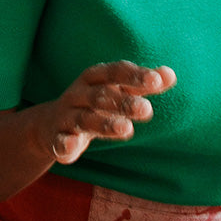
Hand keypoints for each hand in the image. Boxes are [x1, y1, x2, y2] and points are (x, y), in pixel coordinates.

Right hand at [41, 61, 175, 164]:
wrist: (49, 125)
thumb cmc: (93, 104)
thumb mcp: (115, 91)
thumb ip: (141, 85)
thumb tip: (171, 75)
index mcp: (94, 78)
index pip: (115, 72)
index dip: (135, 76)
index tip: (157, 82)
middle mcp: (78, 94)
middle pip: (101, 96)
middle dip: (123, 102)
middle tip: (147, 109)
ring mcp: (66, 116)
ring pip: (84, 119)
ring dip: (104, 123)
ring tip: (126, 129)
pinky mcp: (56, 139)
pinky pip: (60, 141)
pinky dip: (66, 144)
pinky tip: (73, 148)